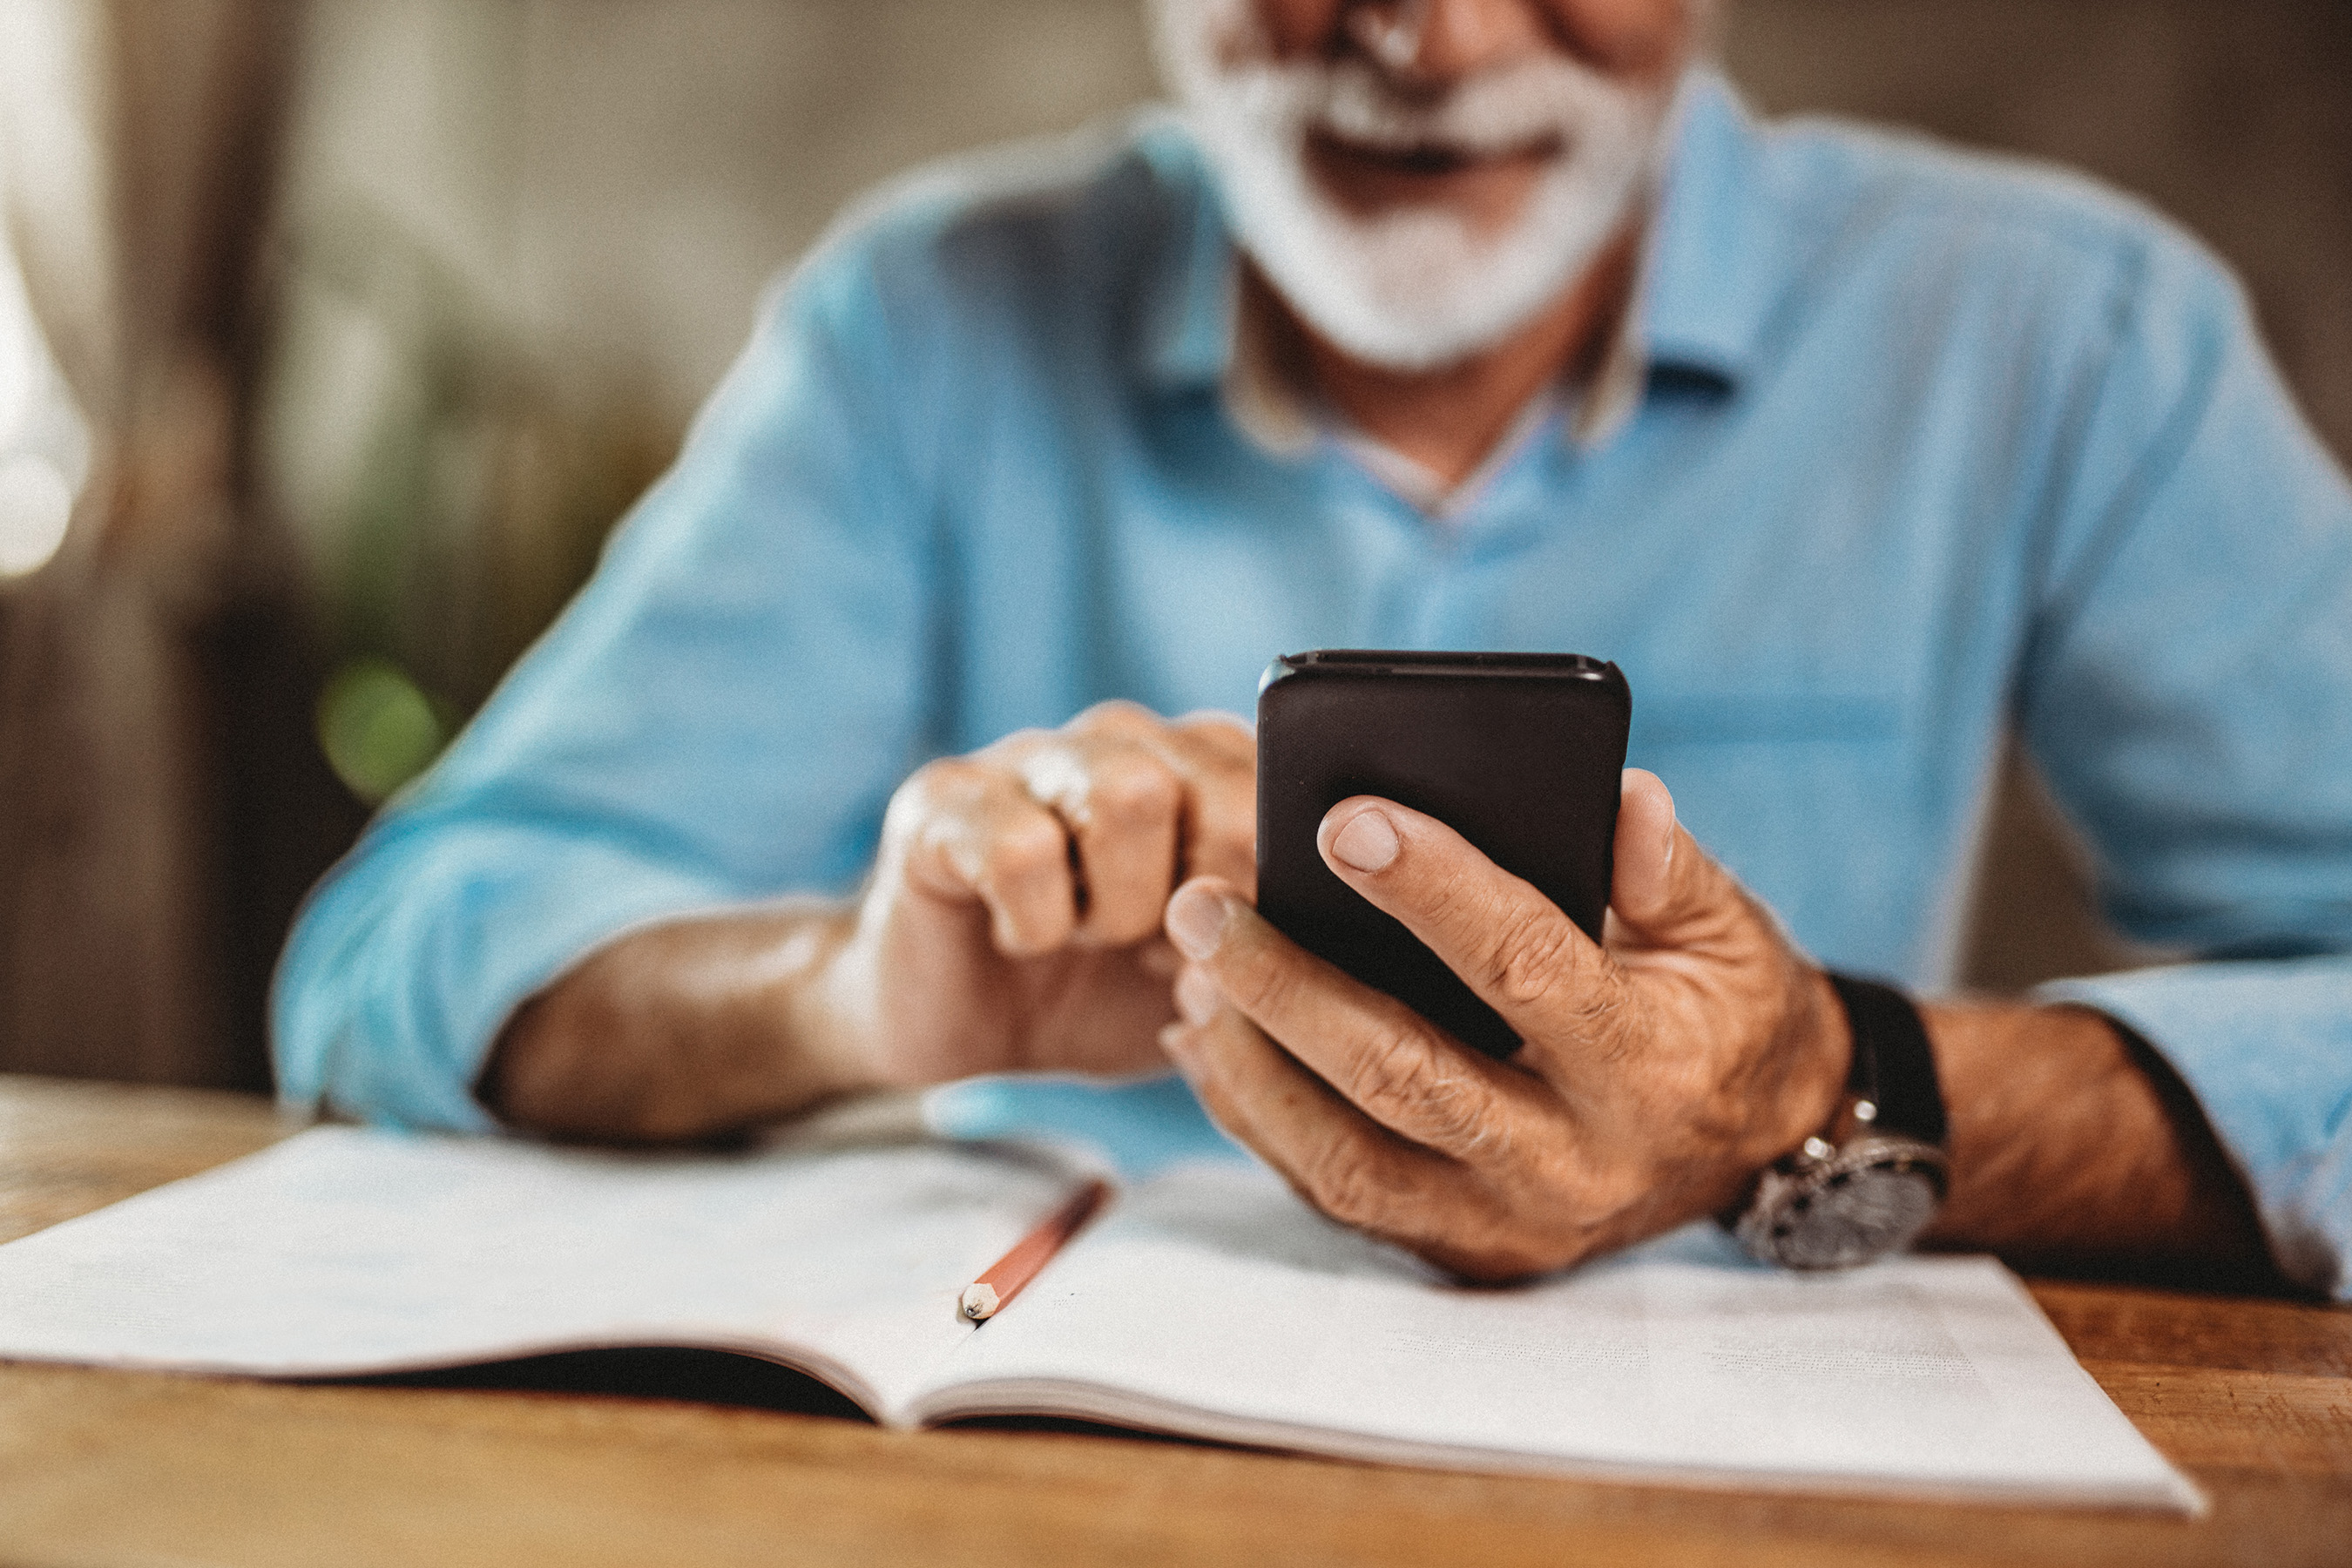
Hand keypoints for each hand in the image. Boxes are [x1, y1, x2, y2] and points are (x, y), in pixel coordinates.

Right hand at [805, 700, 1255, 1089]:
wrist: (965, 1033)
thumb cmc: (1107, 994)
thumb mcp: (1215, 979)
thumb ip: (1282, 942)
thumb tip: (1332, 935)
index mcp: (1206, 766)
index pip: (1289, 784)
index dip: (1281, 883)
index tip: (1250, 953)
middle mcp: (1125, 738)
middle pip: (1218, 783)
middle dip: (1210, 900)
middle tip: (1164, 958)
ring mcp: (1032, 758)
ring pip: (1129, 794)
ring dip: (1124, 906)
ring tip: (1094, 941)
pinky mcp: (943, 801)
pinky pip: (1020, 847)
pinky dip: (1036, 922)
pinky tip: (1024, 941)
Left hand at [1155, 770, 1849, 1281]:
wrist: (1754, 1150)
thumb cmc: (1725, 1012)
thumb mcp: (1729, 933)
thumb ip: (1669, 868)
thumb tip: (1619, 796)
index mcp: (1647, 1066)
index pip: (1527, 967)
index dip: (1436, 892)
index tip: (1345, 821)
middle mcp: (1574, 1161)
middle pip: (1405, 1076)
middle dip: (1288, 987)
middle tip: (1202, 907)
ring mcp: (1511, 1224)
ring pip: (1348, 1160)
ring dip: (1253, 1066)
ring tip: (1187, 976)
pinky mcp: (1464, 1252)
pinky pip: (1338, 1197)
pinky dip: (1260, 1122)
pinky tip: (1209, 1045)